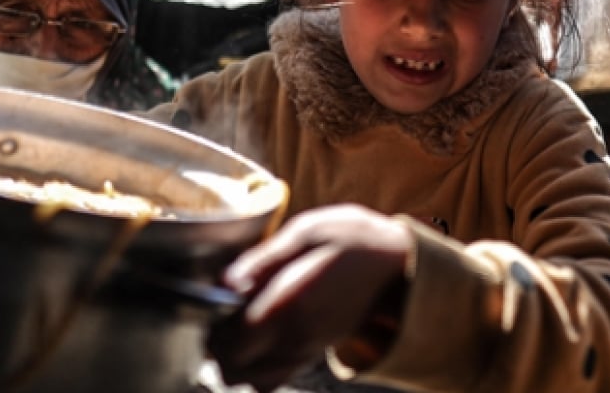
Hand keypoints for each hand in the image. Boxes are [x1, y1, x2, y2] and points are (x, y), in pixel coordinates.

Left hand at [208, 204, 412, 391]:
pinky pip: (273, 376)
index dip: (211, 325)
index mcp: (289, 305)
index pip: (228, 341)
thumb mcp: (308, 231)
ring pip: (250, 379)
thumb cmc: (354, 240)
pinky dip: (257, 364)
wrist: (398, 265)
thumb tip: (226, 281)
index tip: (214, 300)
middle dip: (218, 345)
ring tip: (240, 322)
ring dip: (236, 357)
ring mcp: (305, 350)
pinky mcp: (313, 353)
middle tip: (223, 311)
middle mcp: (294, 337)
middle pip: (232, 368)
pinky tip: (261, 332)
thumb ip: (264, 259)